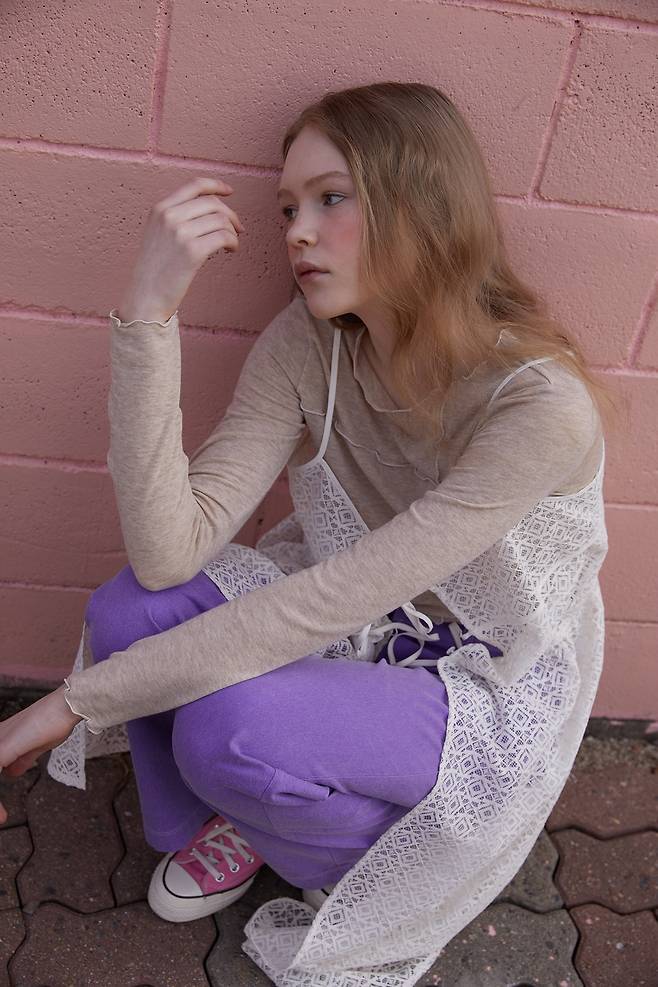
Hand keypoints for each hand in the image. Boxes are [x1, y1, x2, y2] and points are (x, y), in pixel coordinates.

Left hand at [0, 687, 82, 823]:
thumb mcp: (37, 746)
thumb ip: (22, 759)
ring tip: (2, 817)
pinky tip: (2, 812)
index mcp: (0, 739)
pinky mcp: (2, 749)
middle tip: (2, 817)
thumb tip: (11, 773)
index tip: (2, 811)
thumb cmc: (55, 721)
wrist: (65, 707)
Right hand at [119, 176, 245, 323]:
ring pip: (221, 220)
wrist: (145, 296)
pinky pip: (224, 237)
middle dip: (231, 215)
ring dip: (232, 232)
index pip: (194, 185)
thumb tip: (211, 209)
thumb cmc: (155, 270)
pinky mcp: (193, 251)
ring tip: (231, 244)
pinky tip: (231, 250)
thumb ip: (176, 217)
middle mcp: (169, 216)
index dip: (216, 185)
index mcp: (160, 209)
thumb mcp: (158, 234)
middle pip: (213, 203)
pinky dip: (233, 242)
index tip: (230, 191)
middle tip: (238, 229)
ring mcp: (180, 233)